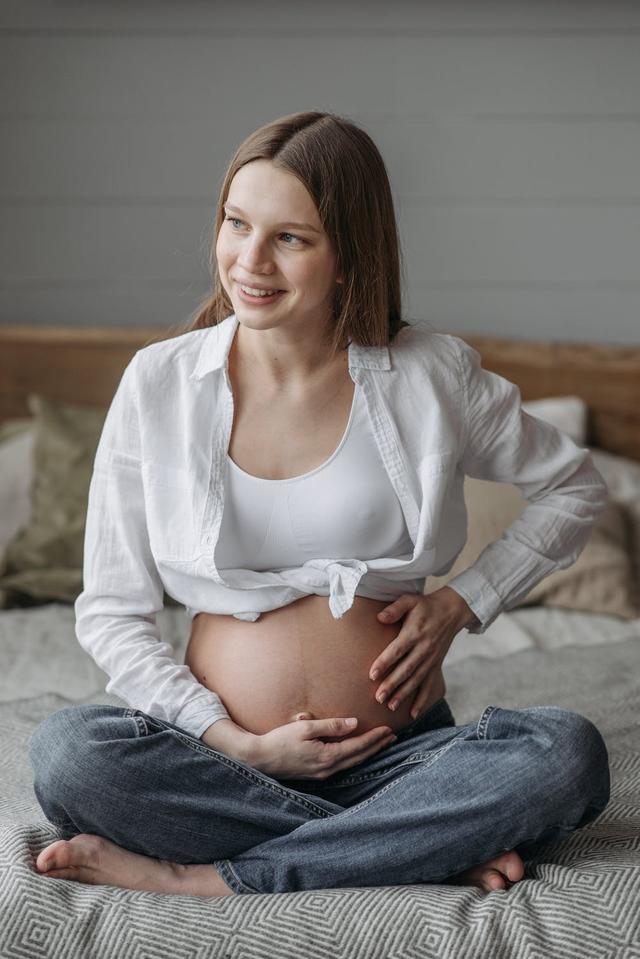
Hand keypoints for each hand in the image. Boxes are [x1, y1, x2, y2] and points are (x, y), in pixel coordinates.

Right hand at [251, 713, 397, 779]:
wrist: (259, 759)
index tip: (388, 730)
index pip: (357, 746)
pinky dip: (354, 757)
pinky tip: (358, 752)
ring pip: (352, 763)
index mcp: (327, 757)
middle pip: (359, 757)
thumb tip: (354, 723)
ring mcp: (322, 774)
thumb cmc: (279, 740)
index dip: (374, 738)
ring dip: (367, 753)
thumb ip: (331, 726)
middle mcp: (328, 769)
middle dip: (377, 746)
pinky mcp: (315, 774)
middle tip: (392, 737)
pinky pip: (342, 766)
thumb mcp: (305, 727)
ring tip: (381, 744)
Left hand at [369, 587, 476, 720]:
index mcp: (414, 632)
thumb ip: (395, 609)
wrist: (452, 611)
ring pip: (416, 680)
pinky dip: (422, 700)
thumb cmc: (426, 605)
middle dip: (392, 684)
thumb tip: (380, 617)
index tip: (372, 675)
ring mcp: (431, 659)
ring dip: (403, 694)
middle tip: (378, 697)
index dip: (384, 662)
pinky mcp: (436, 665)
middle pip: (406, 669)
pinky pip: (430, 685)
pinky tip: (413, 713)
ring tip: (390, 706)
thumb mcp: (410, 600)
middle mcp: (423, 648)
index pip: (397, 650)